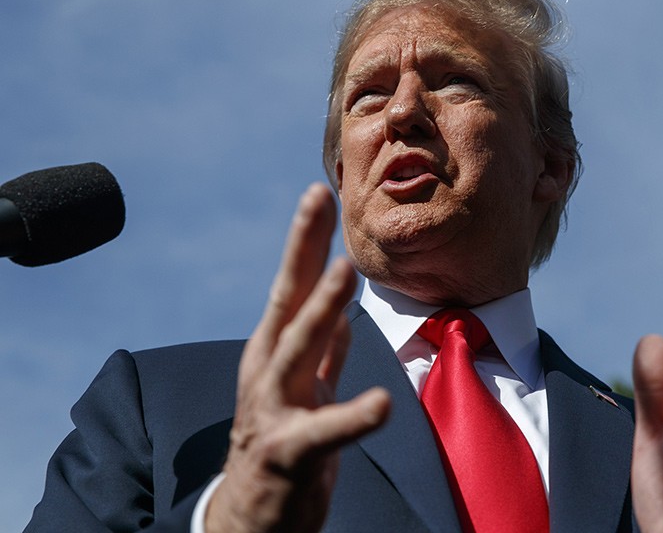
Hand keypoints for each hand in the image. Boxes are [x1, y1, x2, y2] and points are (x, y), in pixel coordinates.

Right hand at [205, 183, 390, 532]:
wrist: (250, 518)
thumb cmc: (282, 446)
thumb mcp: (304, 390)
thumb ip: (323, 353)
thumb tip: (346, 317)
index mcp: (276, 353)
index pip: (291, 285)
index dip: (305, 239)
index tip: (318, 191)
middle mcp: (268, 371)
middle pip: (286, 300)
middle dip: (302, 248)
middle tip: (316, 199)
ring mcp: (273, 409)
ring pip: (297, 351)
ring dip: (321, 309)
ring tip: (346, 271)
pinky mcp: (287, 452)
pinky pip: (324, 433)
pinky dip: (352, 417)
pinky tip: (382, 403)